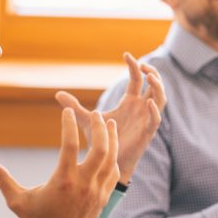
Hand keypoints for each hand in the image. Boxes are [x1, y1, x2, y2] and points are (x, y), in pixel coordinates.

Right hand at [0, 108, 119, 217]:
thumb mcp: (17, 200)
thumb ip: (3, 179)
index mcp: (63, 181)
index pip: (69, 145)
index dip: (69, 125)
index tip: (67, 111)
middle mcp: (84, 184)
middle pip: (99, 149)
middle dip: (99, 128)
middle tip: (95, 113)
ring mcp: (97, 191)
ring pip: (111, 159)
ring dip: (112, 139)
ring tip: (109, 123)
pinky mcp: (104, 197)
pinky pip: (113, 173)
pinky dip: (112, 158)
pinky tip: (110, 148)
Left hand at [56, 52, 165, 183]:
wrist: (106, 162)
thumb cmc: (100, 140)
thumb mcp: (86, 120)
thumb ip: (74, 106)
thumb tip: (57, 94)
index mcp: (129, 102)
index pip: (137, 79)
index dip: (134, 66)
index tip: (125, 54)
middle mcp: (140, 108)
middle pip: (154, 86)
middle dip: (152, 73)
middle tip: (143, 65)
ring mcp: (145, 119)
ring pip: (160, 99)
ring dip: (158, 87)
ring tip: (150, 78)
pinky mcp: (146, 133)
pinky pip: (156, 119)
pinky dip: (154, 110)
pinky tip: (146, 102)